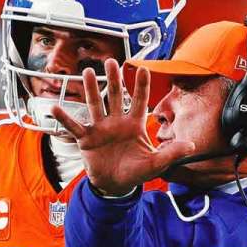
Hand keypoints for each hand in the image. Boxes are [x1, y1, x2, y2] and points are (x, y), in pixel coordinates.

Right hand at [52, 59, 194, 194]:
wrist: (116, 185)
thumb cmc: (136, 172)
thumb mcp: (156, 163)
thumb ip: (172, 152)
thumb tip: (192, 144)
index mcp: (134, 125)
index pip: (140, 101)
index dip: (141, 86)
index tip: (143, 68)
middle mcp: (117, 122)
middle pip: (116, 96)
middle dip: (115, 79)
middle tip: (111, 60)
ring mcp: (100, 128)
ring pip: (95, 104)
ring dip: (92, 89)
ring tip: (89, 72)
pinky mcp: (87, 139)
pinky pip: (74, 126)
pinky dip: (64, 118)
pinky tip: (55, 107)